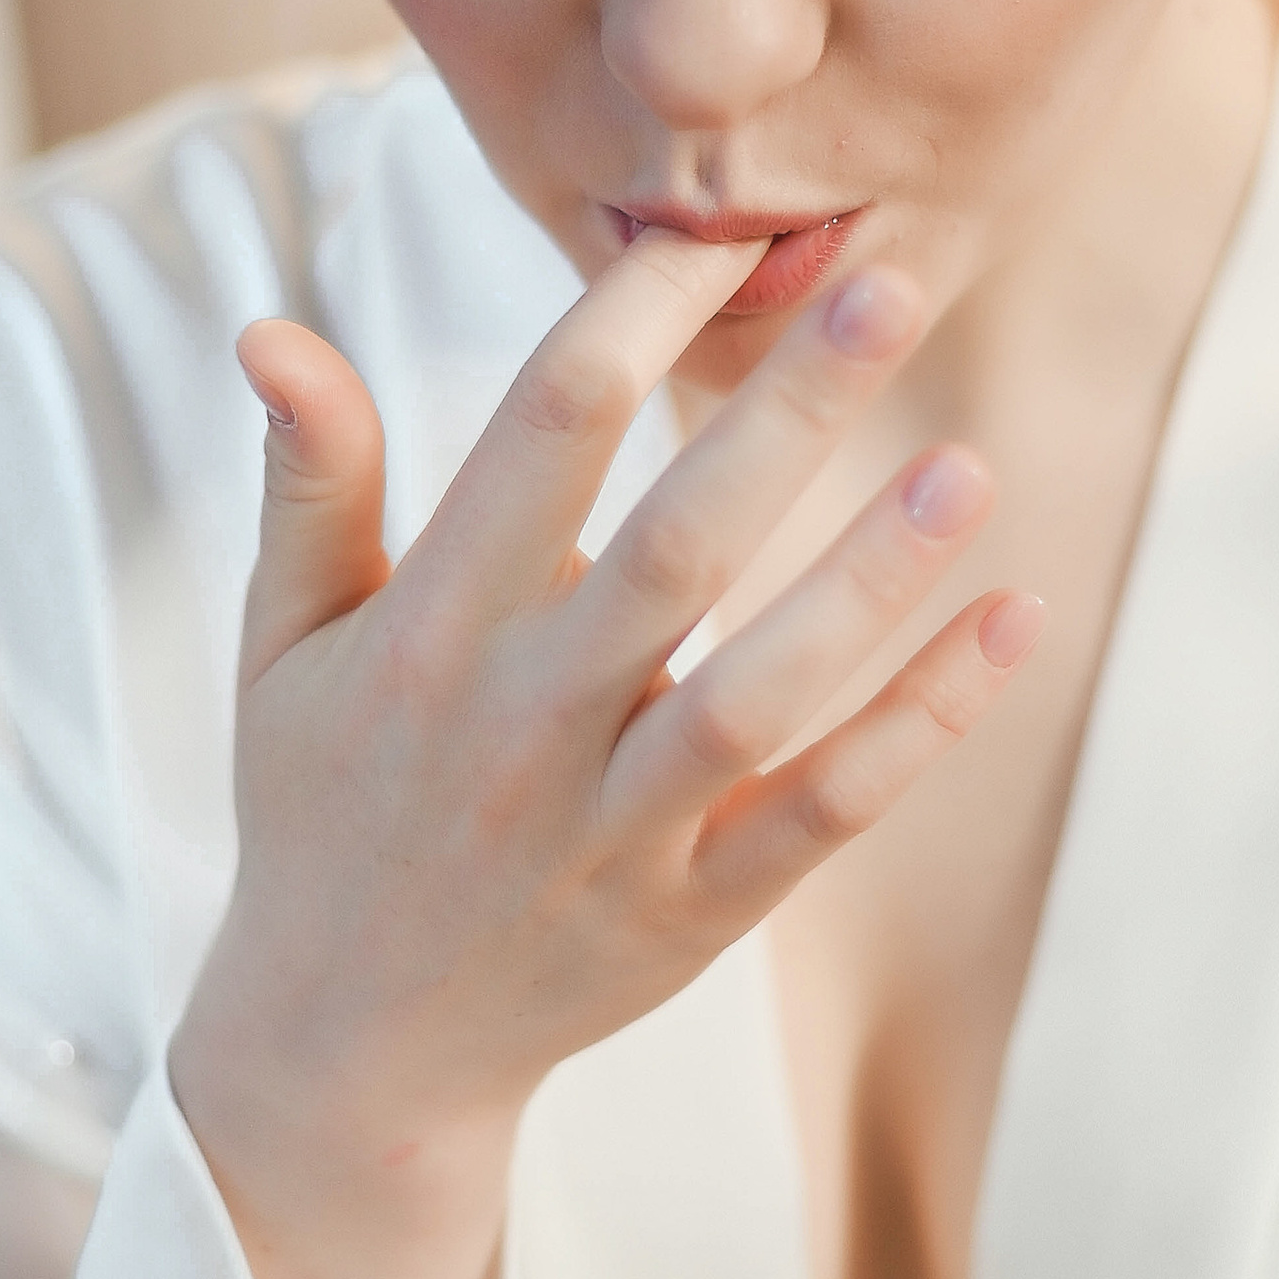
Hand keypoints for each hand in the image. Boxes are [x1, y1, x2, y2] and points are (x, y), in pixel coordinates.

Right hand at [177, 230, 1039, 1199]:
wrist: (347, 1047)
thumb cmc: (322, 803)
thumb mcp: (279, 644)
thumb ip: (310, 485)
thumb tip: (271, 330)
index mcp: (429, 633)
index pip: (543, 437)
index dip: (633, 320)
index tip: (719, 231)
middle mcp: (524, 728)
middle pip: (676, 549)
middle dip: (784, 415)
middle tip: (891, 287)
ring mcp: (614, 830)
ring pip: (761, 697)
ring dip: (870, 585)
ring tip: (968, 469)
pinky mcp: (692, 914)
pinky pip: (821, 816)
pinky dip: (919, 727)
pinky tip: (1007, 624)